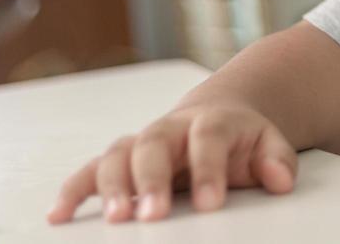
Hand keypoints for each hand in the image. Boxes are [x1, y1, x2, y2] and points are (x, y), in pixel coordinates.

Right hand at [46, 101, 297, 223]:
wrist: (216, 119)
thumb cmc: (240, 141)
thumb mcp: (268, 143)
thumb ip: (277, 160)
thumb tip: (281, 180)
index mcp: (210, 122)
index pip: (208, 139)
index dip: (208, 170)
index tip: (211, 205)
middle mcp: (170, 129)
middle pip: (154, 143)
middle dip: (152, 180)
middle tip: (154, 215)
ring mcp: (141, 143)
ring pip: (118, 155)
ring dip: (112, 186)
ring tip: (116, 220)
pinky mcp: (120, 162)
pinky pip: (89, 171)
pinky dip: (73, 190)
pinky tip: (59, 216)